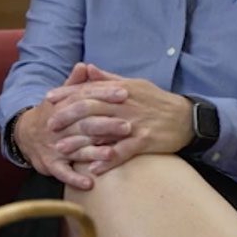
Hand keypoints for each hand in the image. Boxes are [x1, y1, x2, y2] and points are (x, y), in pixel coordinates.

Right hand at [13, 63, 116, 189]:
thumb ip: (74, 84)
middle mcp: (59, 125)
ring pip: (76, 148)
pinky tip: (90, 184)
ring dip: (94, 152)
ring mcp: (54, 146)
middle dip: (106, 125)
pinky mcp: (50, 164)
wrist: (25, 135)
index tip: (124, 93)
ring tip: (112, 154)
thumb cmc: (51, 114)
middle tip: (128, 126)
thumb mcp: (59, 97)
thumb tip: (85, 65)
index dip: (104, 94)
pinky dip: (75, 178)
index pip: (85, 97)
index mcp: (63, 106)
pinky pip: (63, 172)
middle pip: (84, 124)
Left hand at [44, 65, 192, 175]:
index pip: (89, 88)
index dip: (68, 93)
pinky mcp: (145, 140)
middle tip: (49, 124)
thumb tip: (88, 68)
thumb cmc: (157, 101)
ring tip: (62, 149)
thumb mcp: (134, 84)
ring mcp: (135, 122)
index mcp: (121, 89)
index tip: (49, 98)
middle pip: (91, 107)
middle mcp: (125, 103)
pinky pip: (123, 151)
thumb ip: (109, 79)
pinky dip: (107, 159)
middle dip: (67, 115)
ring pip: (102, 130)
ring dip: (80, 140)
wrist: (187, 117)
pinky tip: (93, 167)